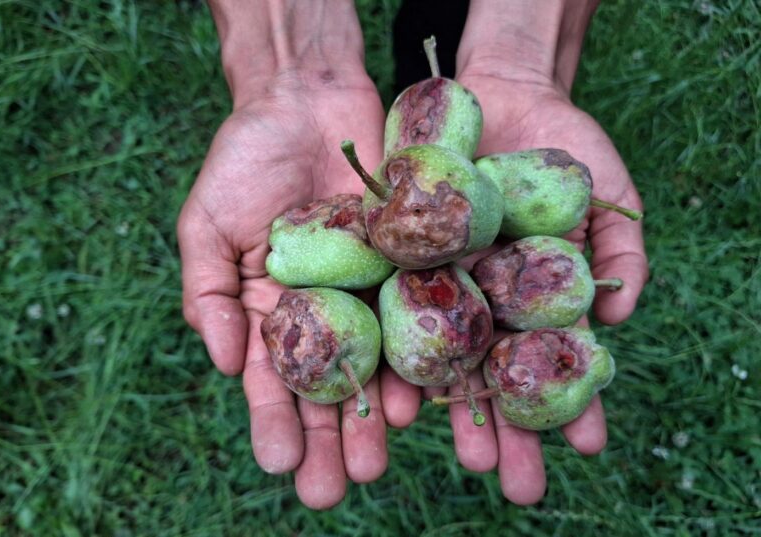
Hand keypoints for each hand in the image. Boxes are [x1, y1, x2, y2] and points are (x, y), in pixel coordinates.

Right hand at [177, 72, 419, 508]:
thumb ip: (210, 293)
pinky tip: (418, 396)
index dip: (274, 423)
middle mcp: (324, 312)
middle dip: (330, 440)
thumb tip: (224, 364)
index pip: (272, 379)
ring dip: (375, 416)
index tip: (280, 465)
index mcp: (271, 312)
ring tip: (378, 460)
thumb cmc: (245, 161)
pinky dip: (414, 354)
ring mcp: (369, 292)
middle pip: (328, 387)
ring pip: (375, 364)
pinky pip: (413, 315)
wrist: (308, 101)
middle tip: (336, 490)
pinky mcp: (408, 263)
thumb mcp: (206, 224)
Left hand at [436, 66, 647, 503]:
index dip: (571, 402)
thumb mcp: (604, 191)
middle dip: (503, 426)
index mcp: (534, 298)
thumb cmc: (562, 142)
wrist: (500, 92)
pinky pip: (393, 309)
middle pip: (494, 373)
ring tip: (460, 457)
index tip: (586, 446)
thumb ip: (621, 249)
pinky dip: (395, 354)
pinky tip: (398, 400)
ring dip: (447, 410)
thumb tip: (619, 318)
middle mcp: (486, 300)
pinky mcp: (400, 257)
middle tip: (510, 480)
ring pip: (439, 356)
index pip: (553, 361)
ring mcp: (441, 282)